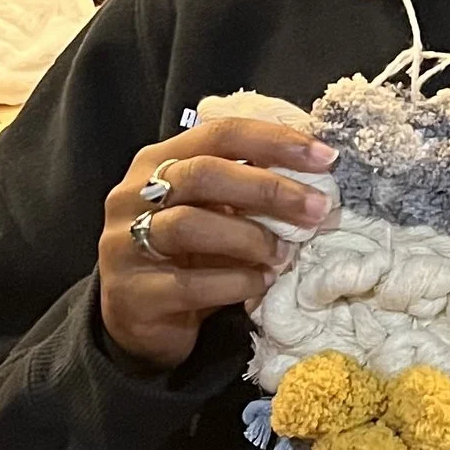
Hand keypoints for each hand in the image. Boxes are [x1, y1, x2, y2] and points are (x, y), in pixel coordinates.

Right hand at [97, 114, 336, 370]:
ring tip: (285, 253)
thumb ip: (246, 187)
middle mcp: (134, 194)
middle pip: (204, 173)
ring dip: (250, 237)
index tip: (324, 157)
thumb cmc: (186, 253)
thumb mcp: (212, 210)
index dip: (274, 141)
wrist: (138, 317)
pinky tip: (261, 282)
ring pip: (190, 224)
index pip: (219, 133)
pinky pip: (189, 284)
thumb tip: (317, 173)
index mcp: (157, 161)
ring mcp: (125, 243)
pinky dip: (235, 281)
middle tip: (317, 208)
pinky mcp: (133, 293)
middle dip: (270, 189)